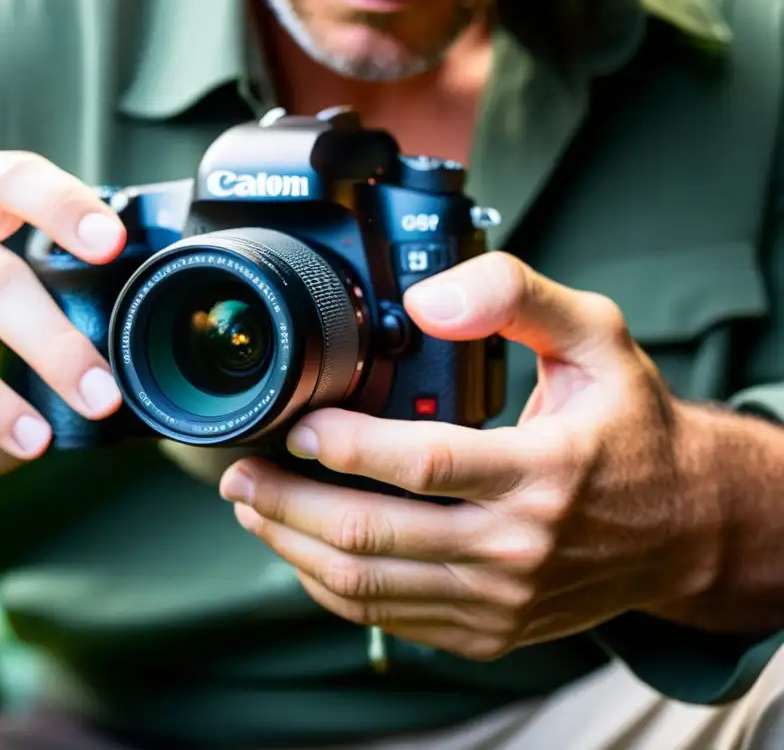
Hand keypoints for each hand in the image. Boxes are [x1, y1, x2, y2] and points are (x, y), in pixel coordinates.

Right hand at [0, 147, 124, 507]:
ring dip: (54, 349)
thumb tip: (155, 332)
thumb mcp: (34, 346)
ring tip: (96, 401)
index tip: (114, 241)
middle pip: (0, 213)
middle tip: (118, 347)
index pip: (16, 175)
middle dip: (79, 275)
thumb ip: (79, 320)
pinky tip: (31, 437)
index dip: (66, 199)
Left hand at [219, 252, 720, 659]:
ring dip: (294, 547)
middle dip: (288, 503)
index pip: (425, 464)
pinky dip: (333, 588)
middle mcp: (520, 547)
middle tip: (241, 474)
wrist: (686, 525)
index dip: (346, 445)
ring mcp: (502, 600)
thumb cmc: (632, 428)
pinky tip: (303, 553)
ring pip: (369, 586)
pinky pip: (389, 619)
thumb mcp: (597, 338)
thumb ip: (516, 297)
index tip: (298, 426)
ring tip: (252, 511)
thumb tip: (428, 300)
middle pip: (374, 535)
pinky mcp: (490, 630)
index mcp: (545, 470)